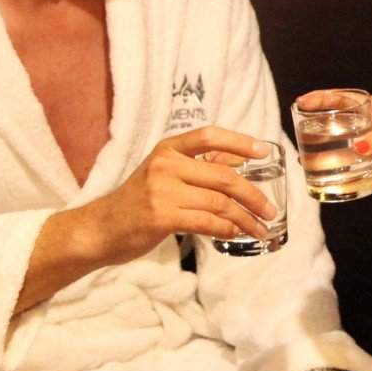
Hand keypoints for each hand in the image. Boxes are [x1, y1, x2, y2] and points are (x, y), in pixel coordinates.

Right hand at [74, 126, 278, 266]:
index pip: (209, 136)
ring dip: (245, 219)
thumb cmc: (138, 202)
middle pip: (224, 176)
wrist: (101, 228)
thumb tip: (240, 160)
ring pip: (219, 203)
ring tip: (259, 228)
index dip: (239, 141)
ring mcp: (161, 190)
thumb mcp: (165, 174)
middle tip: (270, 210)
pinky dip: (226, 230)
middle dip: (253, 195)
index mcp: (168, 149)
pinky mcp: (161, 216)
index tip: (264, 151)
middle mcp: (165, 165)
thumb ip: (199, 166)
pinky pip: (206, 222)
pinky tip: (236, 234)